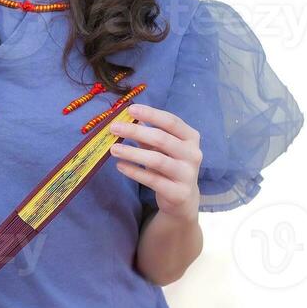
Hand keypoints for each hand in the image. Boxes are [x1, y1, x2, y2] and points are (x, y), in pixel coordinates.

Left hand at [108, 103, 200, 221]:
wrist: (183, 198)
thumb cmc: (170, 165)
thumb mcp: (160, 147)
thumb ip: (147, 133)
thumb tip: (127, 117)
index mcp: (191, 138)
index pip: (171, 121)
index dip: (151, 114)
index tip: (130, 109)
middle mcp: (193, 154)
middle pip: (162, 138)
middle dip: (135, 131)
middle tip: (113, 128)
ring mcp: (187, 174)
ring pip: (157, 160)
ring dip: (132, 152)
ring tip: (113, 149)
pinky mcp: (178, 192)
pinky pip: (152, 180)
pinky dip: (134, 172)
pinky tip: (120, 166)